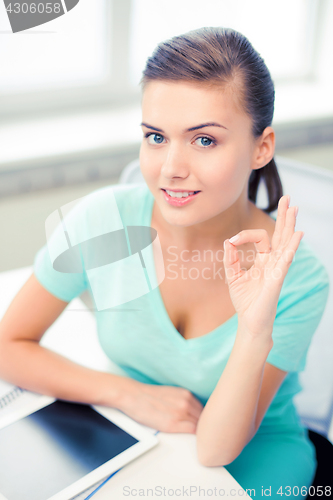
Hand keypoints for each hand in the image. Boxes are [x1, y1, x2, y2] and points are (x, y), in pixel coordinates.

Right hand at [117, 379, 203, 433]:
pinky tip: (196, 439)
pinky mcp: (172, 424)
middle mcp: (185, 402)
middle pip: (205, 417)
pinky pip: (192, 431)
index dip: (206, 418)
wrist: (133, 396)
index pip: (204, 408)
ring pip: (200, 425)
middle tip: (207, 433)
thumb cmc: (148, 396)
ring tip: (204, 439)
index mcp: (185, 394)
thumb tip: (193, 411)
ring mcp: (180, 413)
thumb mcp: (170, 393)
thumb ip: (183, 400)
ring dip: (202, 431)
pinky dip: (196, 436)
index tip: (206, 424)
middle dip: (206, 425)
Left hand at [223, 195, 303, 337]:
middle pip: (281, 234)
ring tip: (294, 208)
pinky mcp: (277, 278)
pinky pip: (285, 259)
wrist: (249, 321)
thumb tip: (228, 241)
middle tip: (288, 197)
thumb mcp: (232, 276)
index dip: (244, 235)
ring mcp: (277, 269)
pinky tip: (297, 234)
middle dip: (284, 216)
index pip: (260, 238)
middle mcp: (273, 262)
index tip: (232, 241)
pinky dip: (291, 246)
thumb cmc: (244, 301)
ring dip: (290, 224)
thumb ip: (230, 259)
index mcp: (264, 260)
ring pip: (286, 242)